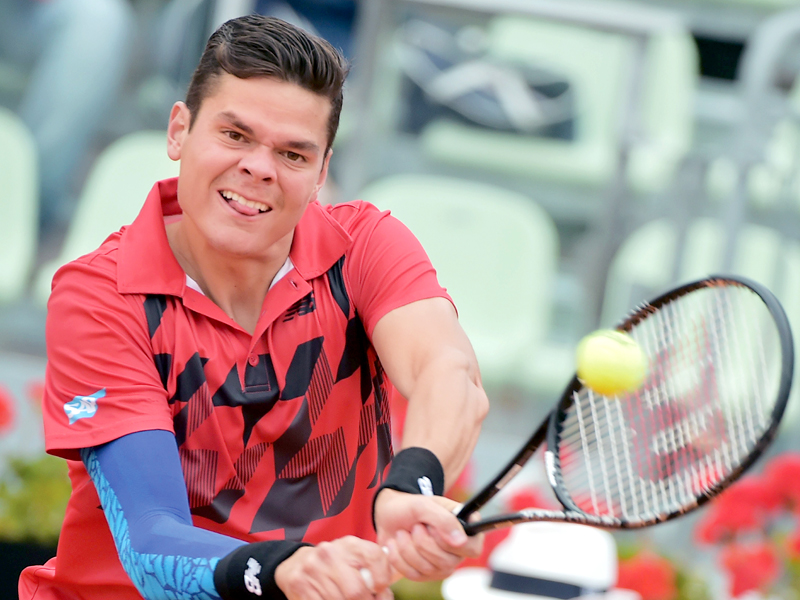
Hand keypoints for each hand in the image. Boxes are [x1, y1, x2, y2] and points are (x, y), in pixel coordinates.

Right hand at [275, 536, 393, 599]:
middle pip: (357, 591)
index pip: (376, 559)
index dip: (382, 581)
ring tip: (349, 599)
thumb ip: (374, 568)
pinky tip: (332, 599)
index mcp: (350, 544)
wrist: (297, 564)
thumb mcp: (354, 558)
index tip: (379, 589)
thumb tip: (385, 593)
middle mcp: (331, 553)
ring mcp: (314, 569)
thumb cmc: (335, 564)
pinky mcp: (300, 585)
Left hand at [373, 489, 483, 580]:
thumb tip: (461, 541)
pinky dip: (398, 558)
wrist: (389, 515)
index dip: (450, 542)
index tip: (431, 527)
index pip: (472, 548)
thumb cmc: (410, 507)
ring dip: (408, 548)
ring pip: (429, 570)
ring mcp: (442, 564)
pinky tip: (394, 545)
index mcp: (466, 528)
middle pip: (447, 562)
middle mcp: (458, 550)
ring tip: (402, 533)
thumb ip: (444, 520)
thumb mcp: (425, 505)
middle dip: (423, 543)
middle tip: (414, 526)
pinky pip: (414, 575)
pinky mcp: (425, 574)